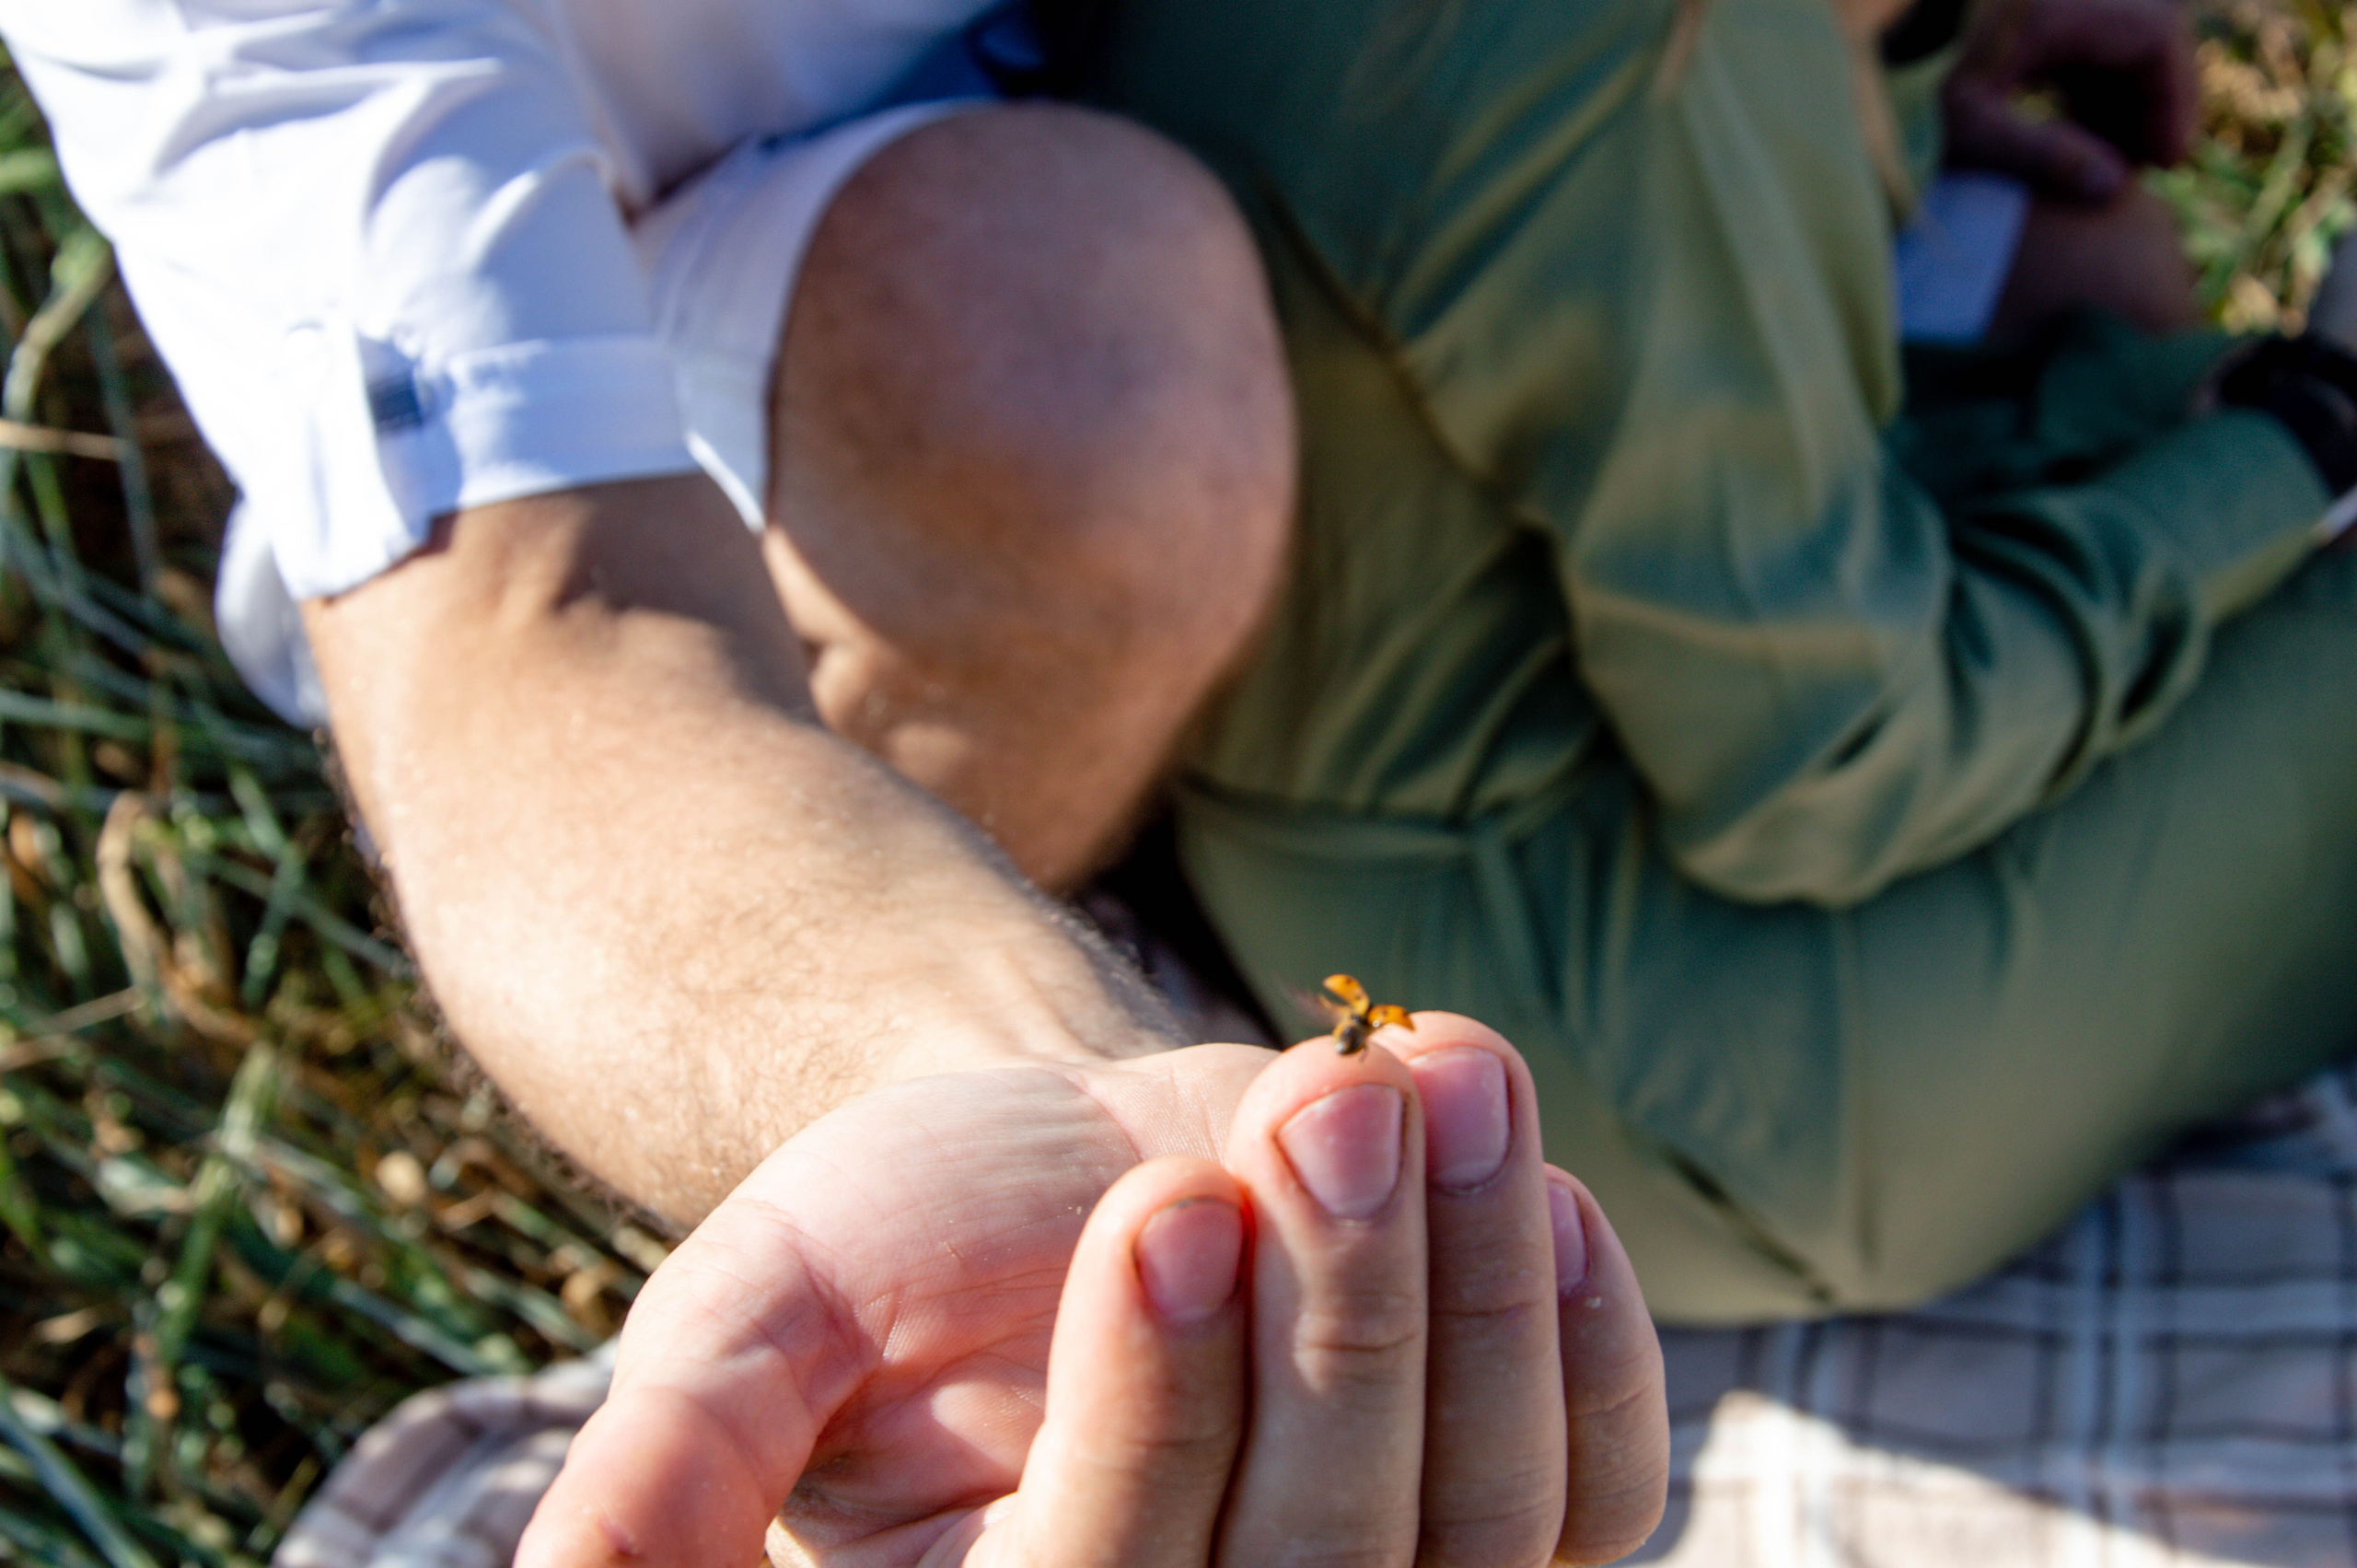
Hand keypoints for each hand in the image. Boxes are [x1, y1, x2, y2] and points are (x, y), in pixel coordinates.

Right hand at [515, 1018, 1667, 1567]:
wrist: (1061, 1183)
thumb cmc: (895, 1252)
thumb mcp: (754, 1322)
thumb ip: (676, 1458)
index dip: (1155, 1415)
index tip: (1164, 1201)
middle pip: (1321, 1560)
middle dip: (1343, 1318)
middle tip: (1338, 1093)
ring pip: (1483, 1521)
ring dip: (1474, 1288)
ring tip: (1442, 1073)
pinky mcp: (1509, 1526)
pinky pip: (1596, 1486)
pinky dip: (1584, 1341)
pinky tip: (1536, 1184)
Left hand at [1941, 0, 2196, 202]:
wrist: (1882, 72)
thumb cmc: (1919, 96)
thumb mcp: (1969, 129)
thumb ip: (2037, 154)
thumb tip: (2113, 186)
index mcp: (2057, 8)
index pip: (2155, 36)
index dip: (2176, 98)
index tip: (2169, 160)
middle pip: (2153, 41)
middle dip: (2159, 107)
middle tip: (2150, 169)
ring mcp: (2063, 7)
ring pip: (2130, 51)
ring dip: (2133, 106)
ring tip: (2115, 167)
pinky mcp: (2050, 23)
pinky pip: (2101, 55)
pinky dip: (2104, 98)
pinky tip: (2089, 145)